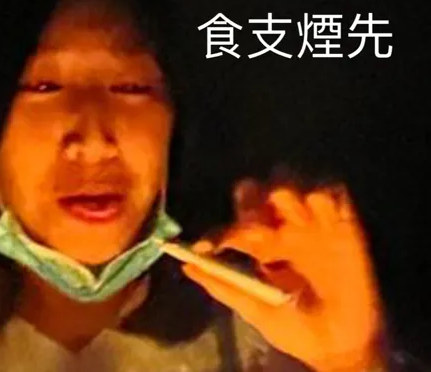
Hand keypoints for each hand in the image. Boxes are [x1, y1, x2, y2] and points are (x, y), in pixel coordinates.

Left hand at [181, 178, 383, 370]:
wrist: (342, 346)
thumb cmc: (296, 329)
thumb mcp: (257, 309)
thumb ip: (223, 285)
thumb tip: (186, 266)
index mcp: (259, 243)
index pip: (233, 224)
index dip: (218, 233)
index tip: (205, 248)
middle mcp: (280, 225)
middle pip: (256, 189)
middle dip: (251, 202)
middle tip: (256, 228)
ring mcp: (309, 221)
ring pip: (288, 182)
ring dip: (285, 195)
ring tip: (293, 222)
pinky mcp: (342, 222)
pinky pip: (330, 192)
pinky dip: (321, 197)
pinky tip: (320, 215)